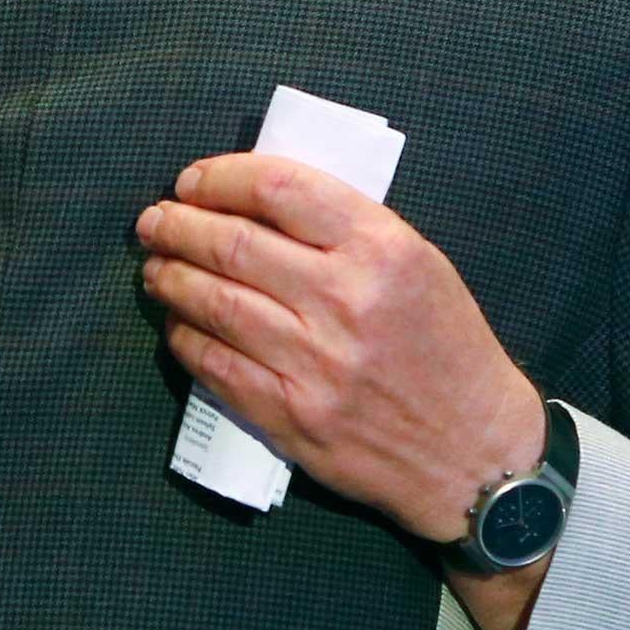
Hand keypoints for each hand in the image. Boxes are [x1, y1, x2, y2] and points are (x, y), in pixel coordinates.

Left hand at [135, 153, 542, 543]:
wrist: (474, 452)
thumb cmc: (447, 347)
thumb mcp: (420, 263)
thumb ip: (348, 228)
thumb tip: (259, 200)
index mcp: (381, 248)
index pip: (278, 188)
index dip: (221, 177)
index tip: (193, 180)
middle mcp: (345, 299)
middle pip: (233, 242)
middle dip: (179, 224)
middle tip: (155, 220)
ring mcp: (315, 363)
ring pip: (215, 302)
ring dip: (171, 277)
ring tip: (155, 266)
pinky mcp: (292, 416)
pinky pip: (217, 365)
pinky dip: (185, 337)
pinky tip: (176, 322)